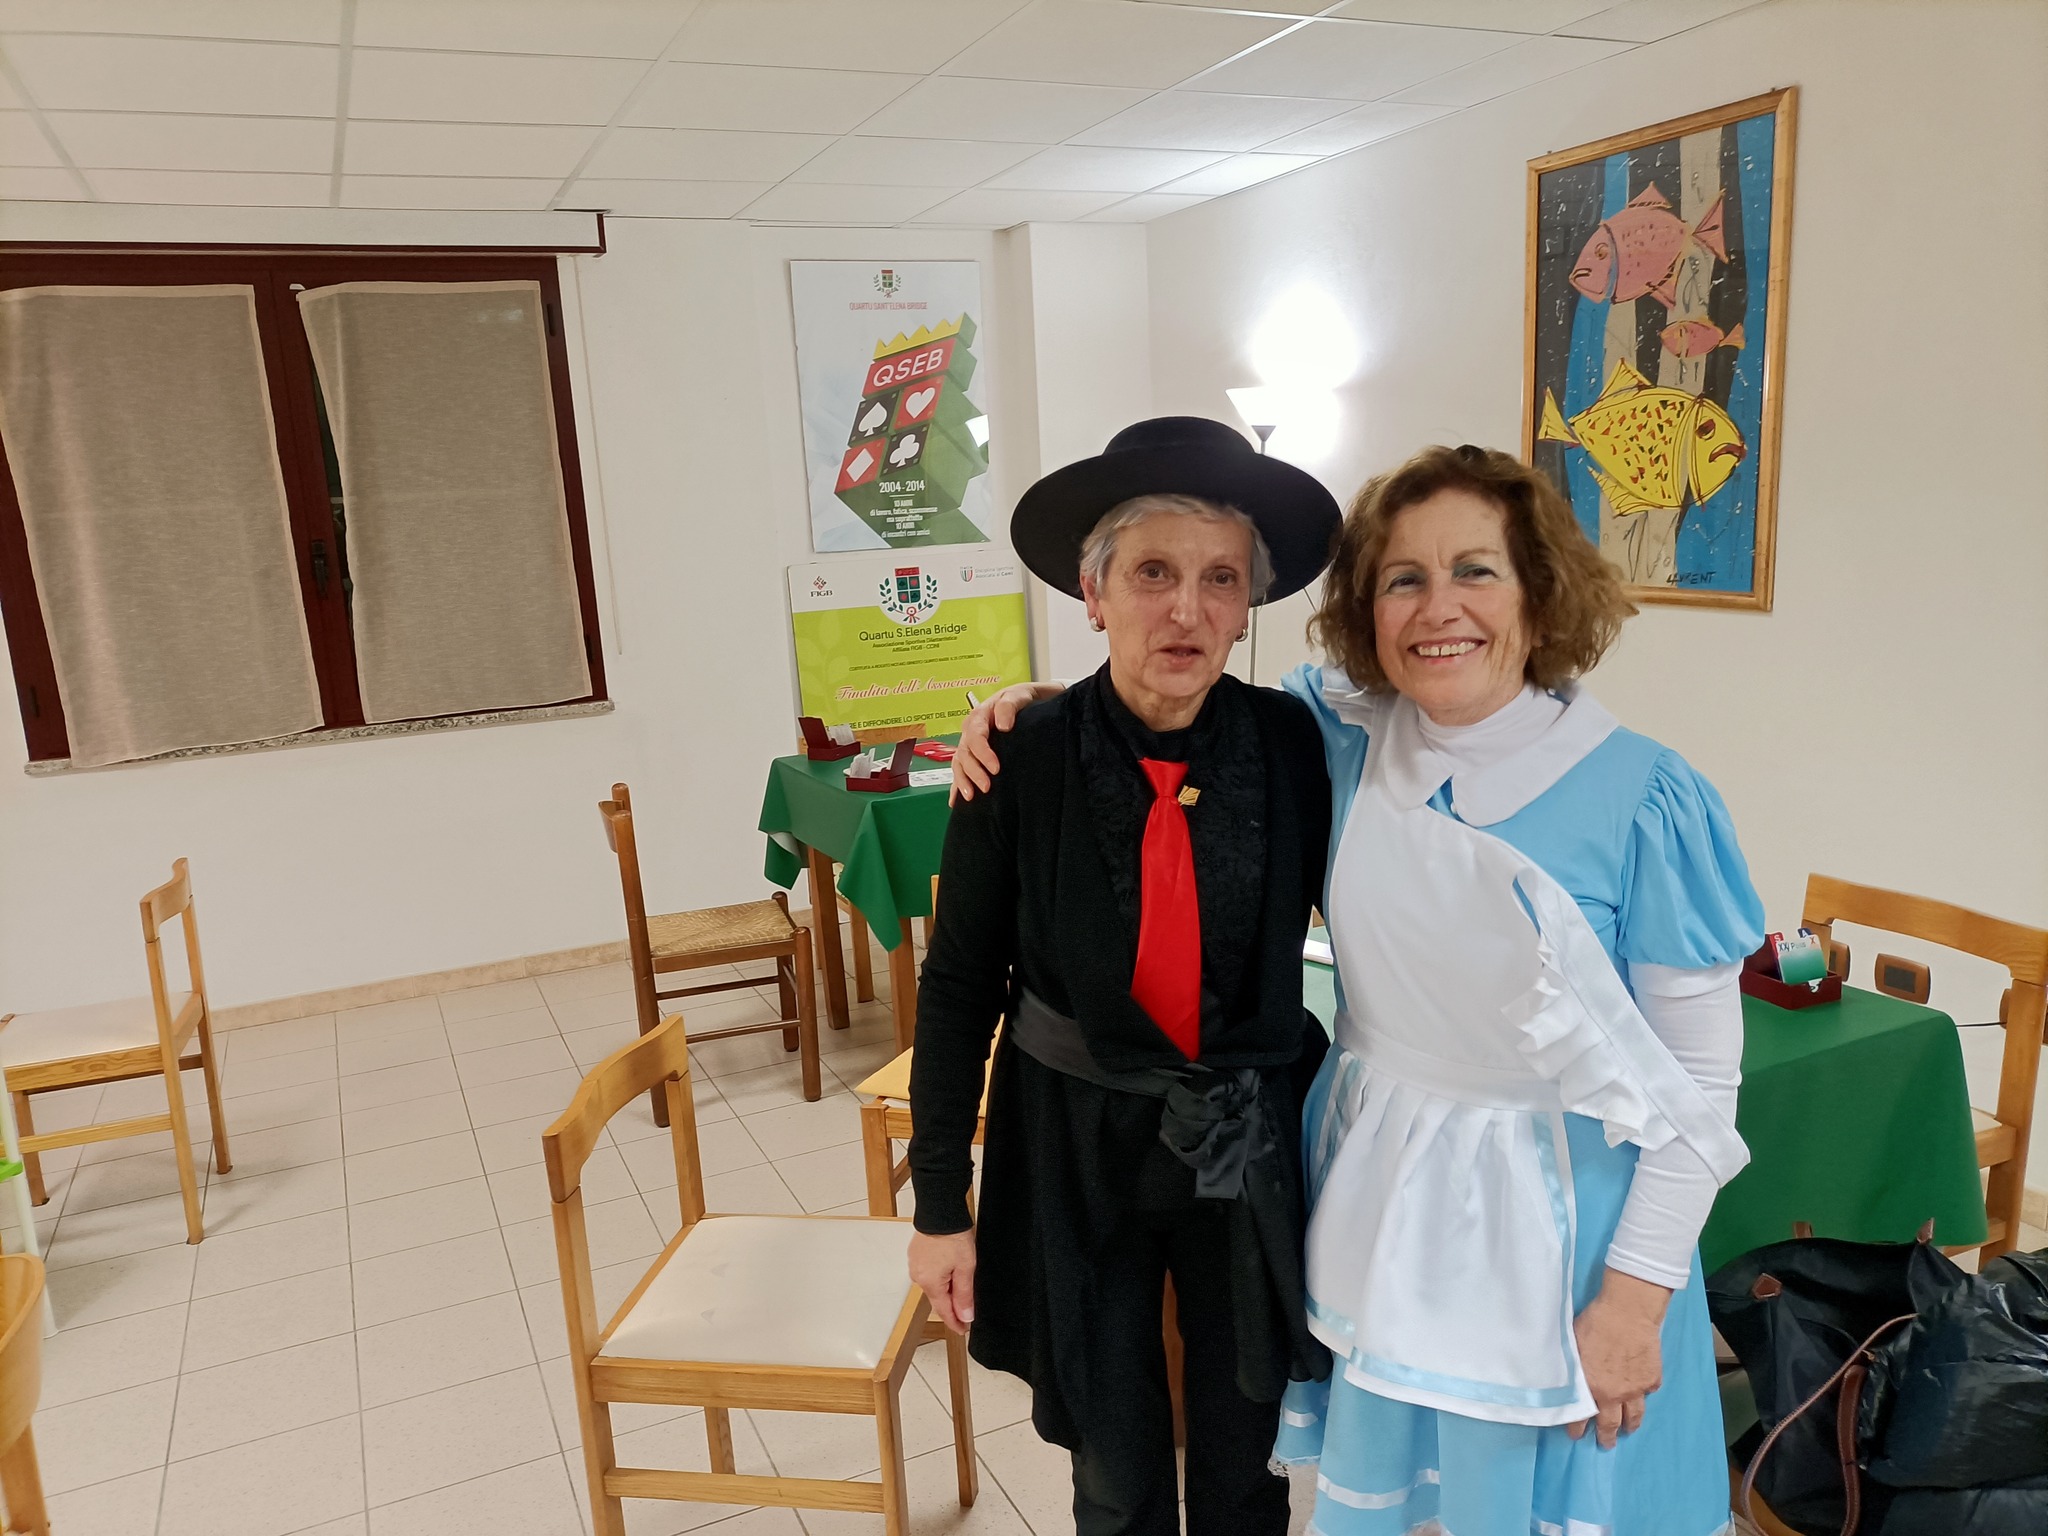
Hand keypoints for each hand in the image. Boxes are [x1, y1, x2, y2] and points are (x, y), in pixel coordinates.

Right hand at [908, 1228, 977, 1333]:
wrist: (940, 1211)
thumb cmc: (953, 1236)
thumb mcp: (965, 1268)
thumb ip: (964, 1295)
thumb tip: (965, 1317)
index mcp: (930, 1283)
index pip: (943, 1311)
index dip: (955, 1323)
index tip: (964, 1330)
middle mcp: (918, 1277)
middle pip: (938, 1298)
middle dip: (952, 1306)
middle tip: (967, 1313)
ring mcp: (915, 1265)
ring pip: (934, 1285)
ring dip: (946, 1290)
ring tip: (961, 1291)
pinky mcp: (916, 1255)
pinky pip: (929, 1273)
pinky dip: (940, 1277)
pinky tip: (949, 1273)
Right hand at [949, 682, 1058, 803]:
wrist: (1023, 700)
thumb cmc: (1021, 698)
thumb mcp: (1018, 695)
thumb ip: (1008, 707)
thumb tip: (1002, 725)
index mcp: (979, 716)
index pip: (976, 737)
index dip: (983, 754)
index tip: (995, 768)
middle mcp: (970, 731)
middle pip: (965, 753)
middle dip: (973, 772)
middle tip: (987, 787)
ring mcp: (969, 743)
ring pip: (959, 763)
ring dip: (962, 781)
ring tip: (970, 797)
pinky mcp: (973, 754)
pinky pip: (960, 770)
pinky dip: (956, 785)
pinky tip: (955, 800)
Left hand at [1568, 1268, 1670, 1447]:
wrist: (1626, 1312)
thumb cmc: (1594, 1323)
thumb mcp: (1571, 1348)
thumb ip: (1571, 1370)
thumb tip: (1564, 1380)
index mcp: (1590, 1388)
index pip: (1581, 1417)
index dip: (1577, 1427)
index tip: (1576, 1435)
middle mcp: (1614, 1394)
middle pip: (1611, 1424)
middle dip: (1607, 1436)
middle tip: (1606, 1443)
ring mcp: (1636, 1389)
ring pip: (1634, 1415)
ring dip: (1630, 1425)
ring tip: (1628, 1430)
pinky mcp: (1652, 1378)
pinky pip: (1649, 1392)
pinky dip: (1645, 1395)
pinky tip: (1642, 1395)